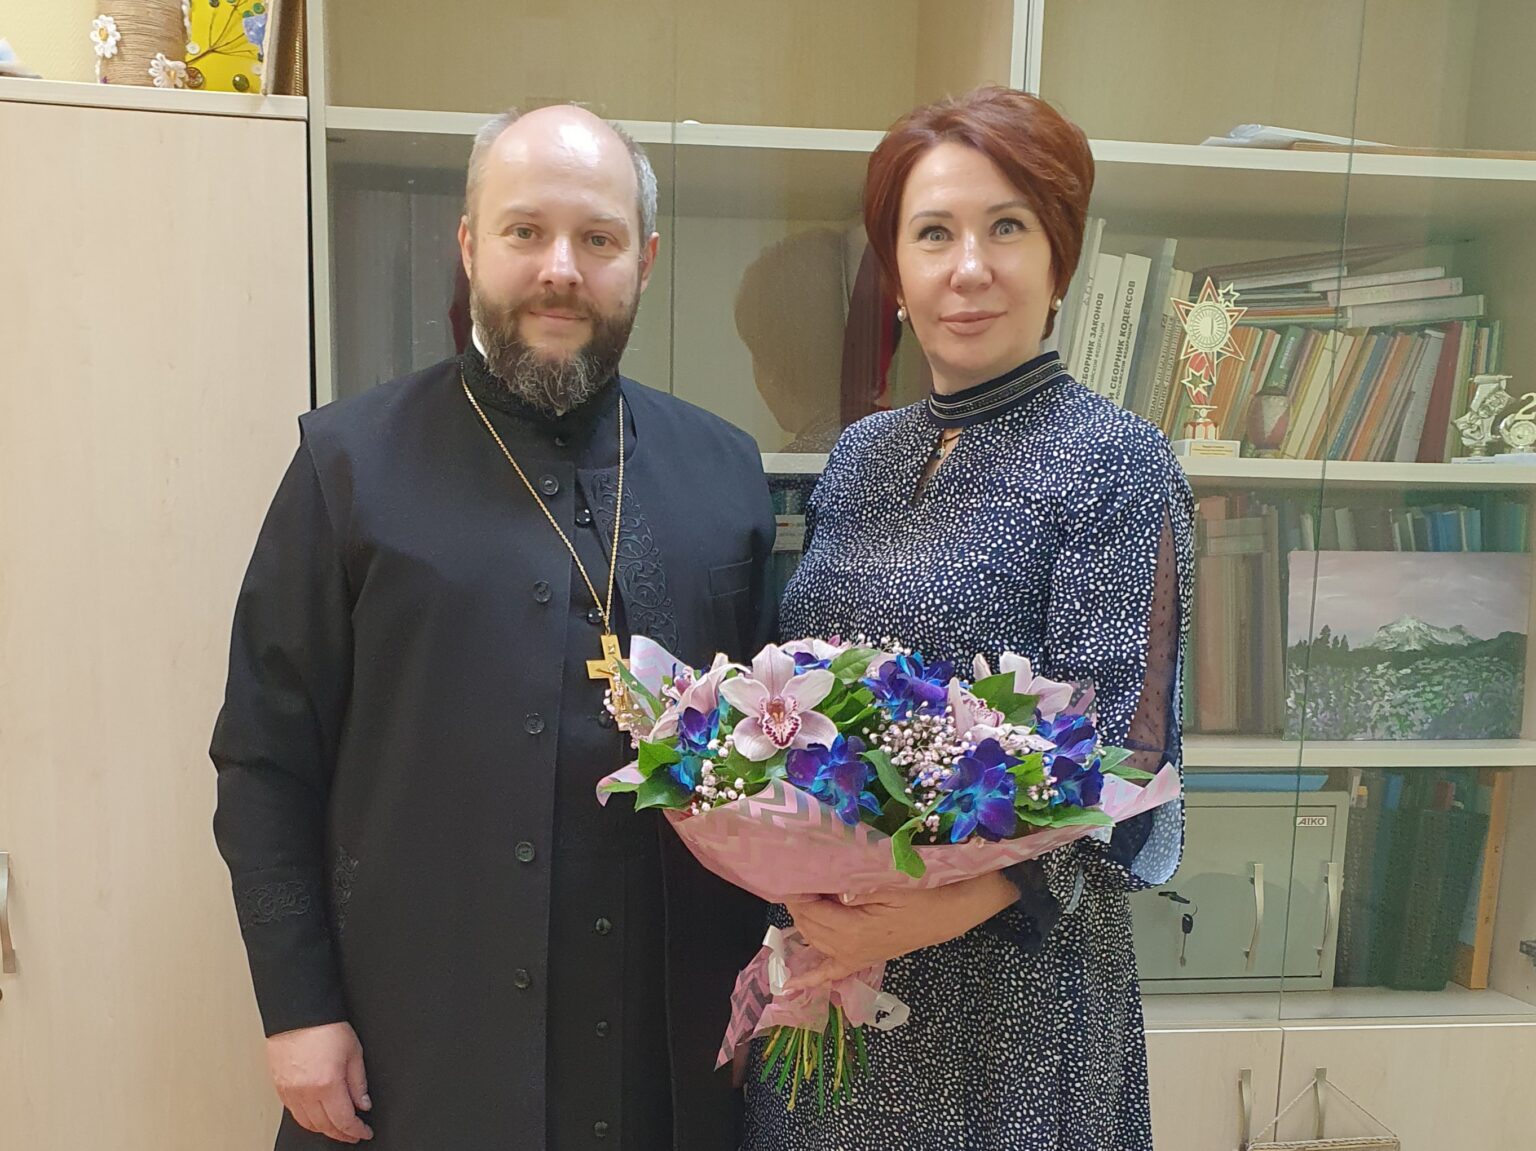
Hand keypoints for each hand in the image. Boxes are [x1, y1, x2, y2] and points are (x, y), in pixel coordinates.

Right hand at [266, 1021, 373, 1142]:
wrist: (298, 1013)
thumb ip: (358, 1082)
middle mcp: (306, 1092)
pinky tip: (316, 1116)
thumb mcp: (354, 1051)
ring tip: (337, 1128)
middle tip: (353, 1133)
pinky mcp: (279, 1087)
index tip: (364, 1132)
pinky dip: (307, 1120)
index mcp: (327, 1084)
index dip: (356, 1130)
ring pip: (307, 1124)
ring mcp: (290, 1091)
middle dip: (342, 1134)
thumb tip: (363, 1103)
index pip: (344, 1120)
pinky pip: (293, 1113)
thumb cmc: (325, 1026)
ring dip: (324, 1129)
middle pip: (325, 1126)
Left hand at [784, 872, 1017, 990]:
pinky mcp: (864, 958)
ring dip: (802, 923)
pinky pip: (831, 972)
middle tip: (797, 877)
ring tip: (797, 898)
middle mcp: (849, 950)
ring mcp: (856, 957)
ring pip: (814, 941)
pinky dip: (810, 977)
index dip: (797, 892)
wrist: (950, 911)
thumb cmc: (922, 892)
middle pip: (808, 926)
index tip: (789, 870)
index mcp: (853, 931)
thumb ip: (851, 887)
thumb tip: (820, 886)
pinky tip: (789, 985)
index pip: (811, 911)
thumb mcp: (887, 883)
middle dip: (798, 904)